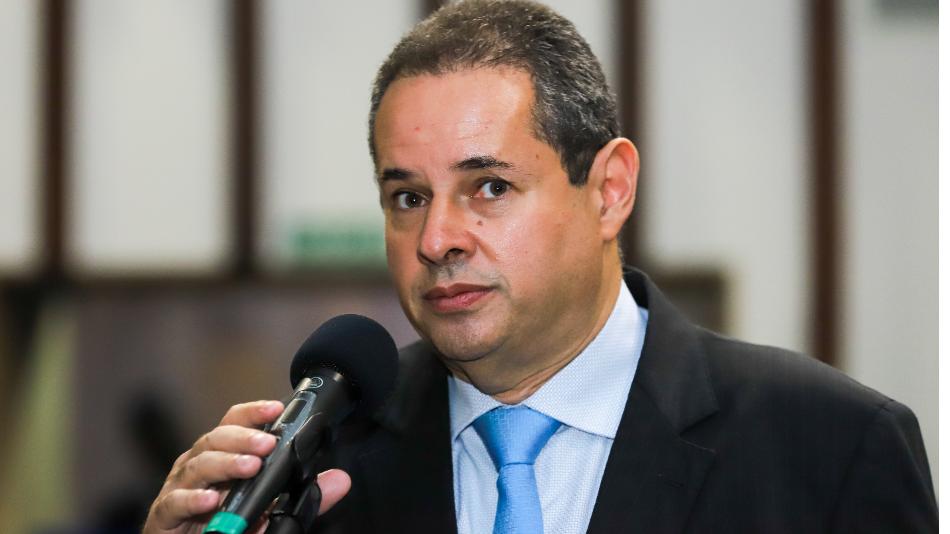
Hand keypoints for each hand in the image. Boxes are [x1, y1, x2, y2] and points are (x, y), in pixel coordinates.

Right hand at [143, 400, 351, 533]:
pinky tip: (212, 500)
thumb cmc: (226, 524)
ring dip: (225, 463)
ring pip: (198, 465)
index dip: (253, 412)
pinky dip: (193, 499)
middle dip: (243, 437)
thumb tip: (340, 480)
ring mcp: (178, 488)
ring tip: (250, 467)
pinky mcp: (164, 516)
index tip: (276, 408)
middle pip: (215, 438)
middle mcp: (198, 466)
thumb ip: (304, 495)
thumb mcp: (272, 508)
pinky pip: (174, 502)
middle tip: (267, 444)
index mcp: (222, 457)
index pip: (235, 424)